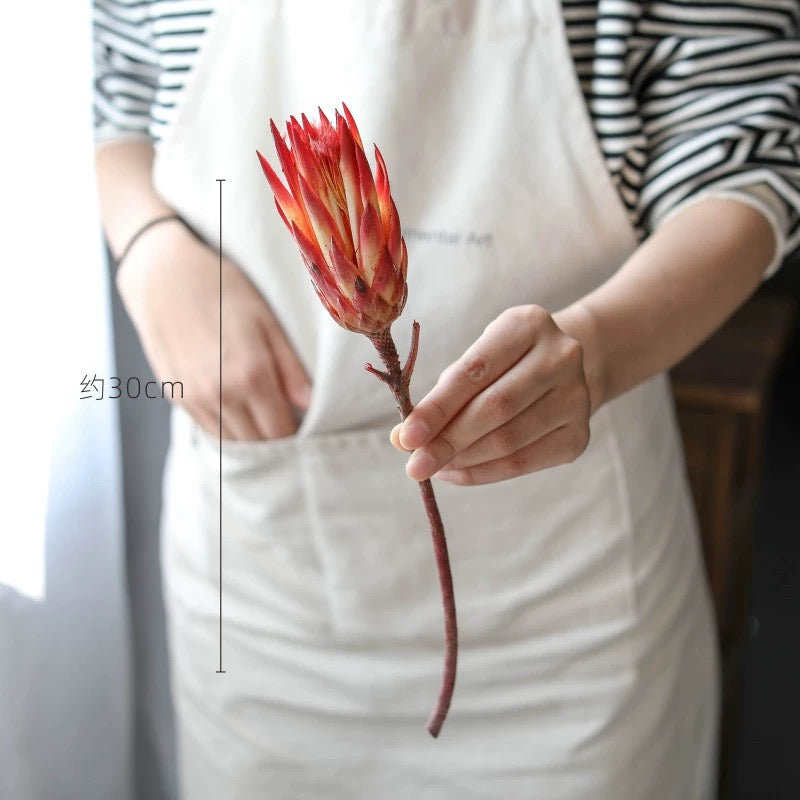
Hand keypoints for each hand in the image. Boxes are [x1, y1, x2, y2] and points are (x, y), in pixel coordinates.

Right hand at [116, 220, 310, 439]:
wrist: (163, 275)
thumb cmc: (224, 289)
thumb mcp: (267, 320)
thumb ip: (291, 368)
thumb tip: (312, 404)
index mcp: (251, 374)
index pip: (280, 431)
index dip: (297, 434)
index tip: (307, 427)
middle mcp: (221, 393)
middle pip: (258, 442)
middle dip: (276, 438)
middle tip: (289, 423)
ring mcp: (195, 398)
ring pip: (232, 442)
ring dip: (252, 438)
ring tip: (265, 419)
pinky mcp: (177, 396)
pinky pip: (210, 430)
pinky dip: (229, 429)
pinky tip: (240, 412)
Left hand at [389, 305, 590, 484]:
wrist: (563, 370)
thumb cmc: (504, 364)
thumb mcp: (476, 360)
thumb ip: (441, 395)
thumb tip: (402, 440)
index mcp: (527, 324)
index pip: (474, 371)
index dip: (437, 407)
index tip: (406, 437)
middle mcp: (560, 357)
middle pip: (495, 408)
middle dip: (447, 441)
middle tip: (415, 465)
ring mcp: (576, 398)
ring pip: (508, 441)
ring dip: (462, 460)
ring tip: (433, 467)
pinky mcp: (579, 436)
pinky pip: (523, 463)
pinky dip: (482, 473)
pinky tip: (457, 472)